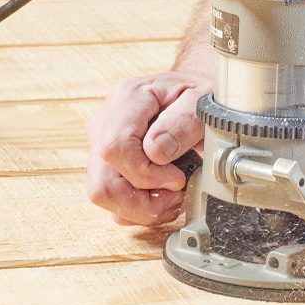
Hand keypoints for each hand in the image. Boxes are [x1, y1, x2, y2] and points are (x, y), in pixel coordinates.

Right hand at [85, 69, 211, 225]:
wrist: (192, 94)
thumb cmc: (199, 95)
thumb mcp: (203, 100)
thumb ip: (183, 123)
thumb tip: (156, 153)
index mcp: (128, 99)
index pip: (115, 148)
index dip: (146, 174)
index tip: (177, 178)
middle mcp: (106, 121)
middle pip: (101, 182)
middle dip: (142, 202)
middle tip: (176, 195)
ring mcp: (101, 143)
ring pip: (103, 196)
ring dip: (143, 208)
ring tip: (174, 196)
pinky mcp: (107, 164)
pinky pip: (113, 201)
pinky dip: (140, 209)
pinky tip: (164, 196)